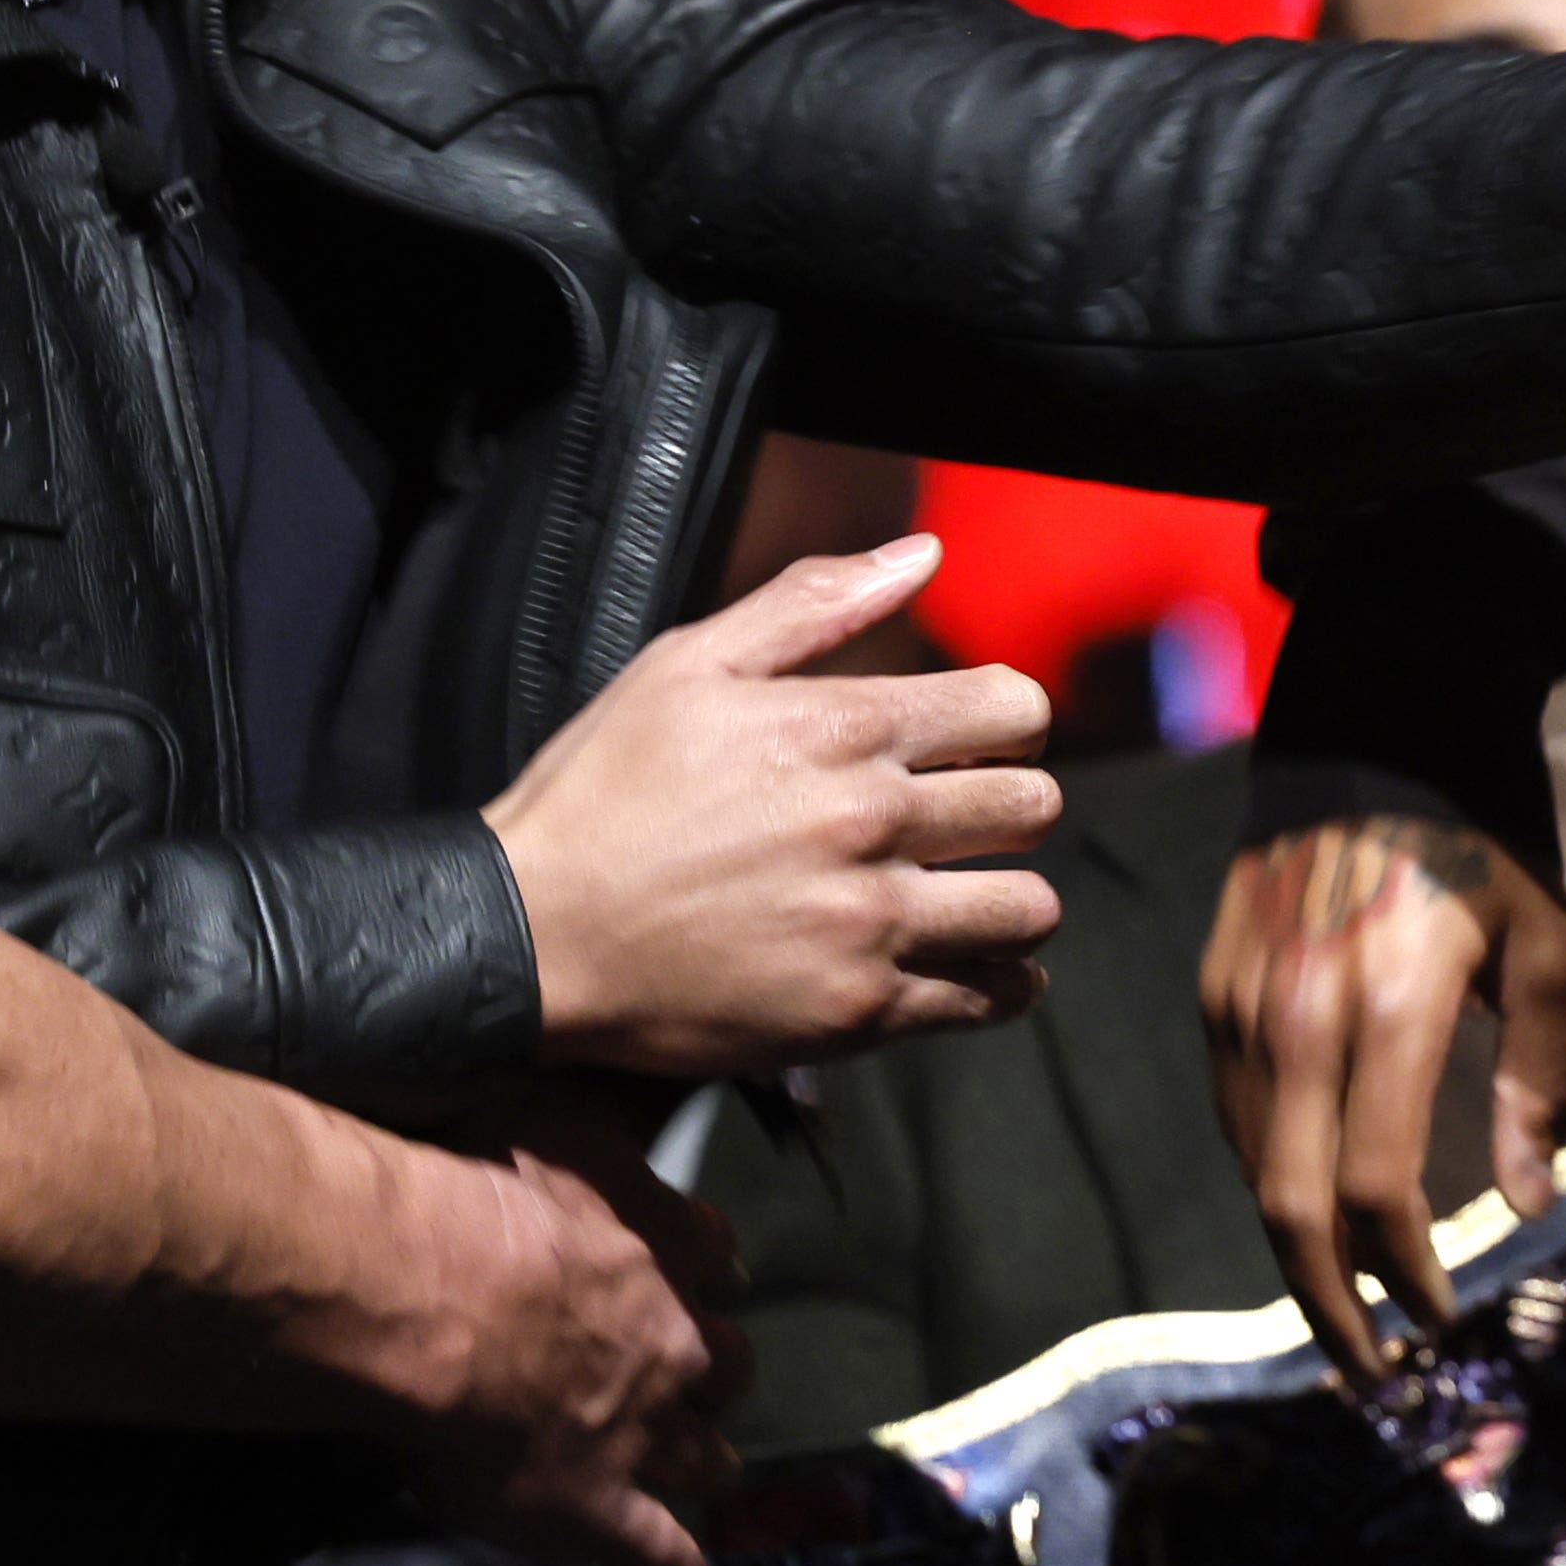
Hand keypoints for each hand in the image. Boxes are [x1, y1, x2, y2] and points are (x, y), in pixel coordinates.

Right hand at [387, 1141, 748, 1565]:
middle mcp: (672, 1338)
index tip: (709, 1281)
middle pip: (725, 1363)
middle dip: (717, 1373)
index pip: (714, 1256)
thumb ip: (582, 1134)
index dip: (709, 1274)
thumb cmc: (473, 1190)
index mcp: (664, 1242)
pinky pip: (654, 1549)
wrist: (432, 1293)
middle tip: (704, 1382)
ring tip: (712, 1474)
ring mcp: (643, 1429)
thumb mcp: (547, 1122)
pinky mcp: (597, 1505)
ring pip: (703, 1457)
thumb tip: (592, 1104)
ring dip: (708, 1464)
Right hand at [486, 537, 1061, 1078]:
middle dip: (1012, 805)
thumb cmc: (601, 797)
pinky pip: (988, 998)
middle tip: (967, 821)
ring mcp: (869, 924)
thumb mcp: (687, 665)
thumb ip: (815, 603)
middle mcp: (870, 824)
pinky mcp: (857, 1011)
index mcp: (840, 730)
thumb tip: (922, 553)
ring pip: (1030, 909)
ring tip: (970, 895)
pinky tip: (966, 963)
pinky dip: (996, 982)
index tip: (975, 741)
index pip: (1015, 709)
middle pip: (1034, 807)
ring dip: (1012, 898)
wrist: (531, 936)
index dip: (1008, 720)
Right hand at [1202, 815, 1565, 1379]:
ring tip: (1350, 1307)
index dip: (1407, 1274)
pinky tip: (1318, 1209)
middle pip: (1290, 1207)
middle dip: (1329, 1308)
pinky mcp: (1214, 985)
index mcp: (1387, 1007)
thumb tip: (1528, 1201)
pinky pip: (1237, 1113)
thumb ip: (1542, 1078)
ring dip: (1298, 1252)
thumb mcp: (1549, 944)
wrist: (1379, 715)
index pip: (1375, 1189)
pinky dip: (1275, 1179)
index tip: (1443, 1319)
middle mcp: (1297, 1015)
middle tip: (1372, 1375)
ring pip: (1254, 1168)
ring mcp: (1241, 1000)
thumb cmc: (1486, 830)